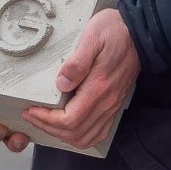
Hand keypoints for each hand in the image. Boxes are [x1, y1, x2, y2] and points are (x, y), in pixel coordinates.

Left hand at [23, 8, 141, 151]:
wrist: (139, 33)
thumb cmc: (114, 32)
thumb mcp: (92, 37)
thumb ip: (77, 62)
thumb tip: (61, 83)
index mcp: (99, 87)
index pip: (70, 120)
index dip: (46, 120)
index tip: (31, 110)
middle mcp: (107, 101)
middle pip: (75, 133)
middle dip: (49, 128)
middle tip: (32, 115)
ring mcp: (112, 105)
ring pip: (86, 137)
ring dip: (62, 135)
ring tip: (45, 121)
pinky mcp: (114, 105)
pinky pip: (98, 132)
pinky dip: (79, 135)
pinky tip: (66, 126)